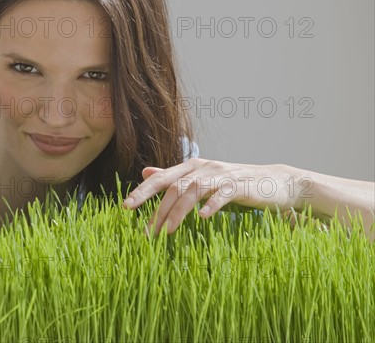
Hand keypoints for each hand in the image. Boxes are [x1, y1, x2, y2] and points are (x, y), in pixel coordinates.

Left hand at [122, 158, 305, 234]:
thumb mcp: (201, 178)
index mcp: (191, 167)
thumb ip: (174, 177)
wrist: (274, 182)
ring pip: (193, 191)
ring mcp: (221, 176)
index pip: (161, 178)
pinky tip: (202, 218)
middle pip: (174, 187)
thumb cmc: (234, 183)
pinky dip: (212, 205)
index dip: (142, 191)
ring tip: (168, 232)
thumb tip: (145, 172)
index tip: (126, 207)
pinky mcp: (240, 186)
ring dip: (179, 212)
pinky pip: (223, 195)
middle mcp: (203, 168)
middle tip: (145, 231)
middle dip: (157, 209)